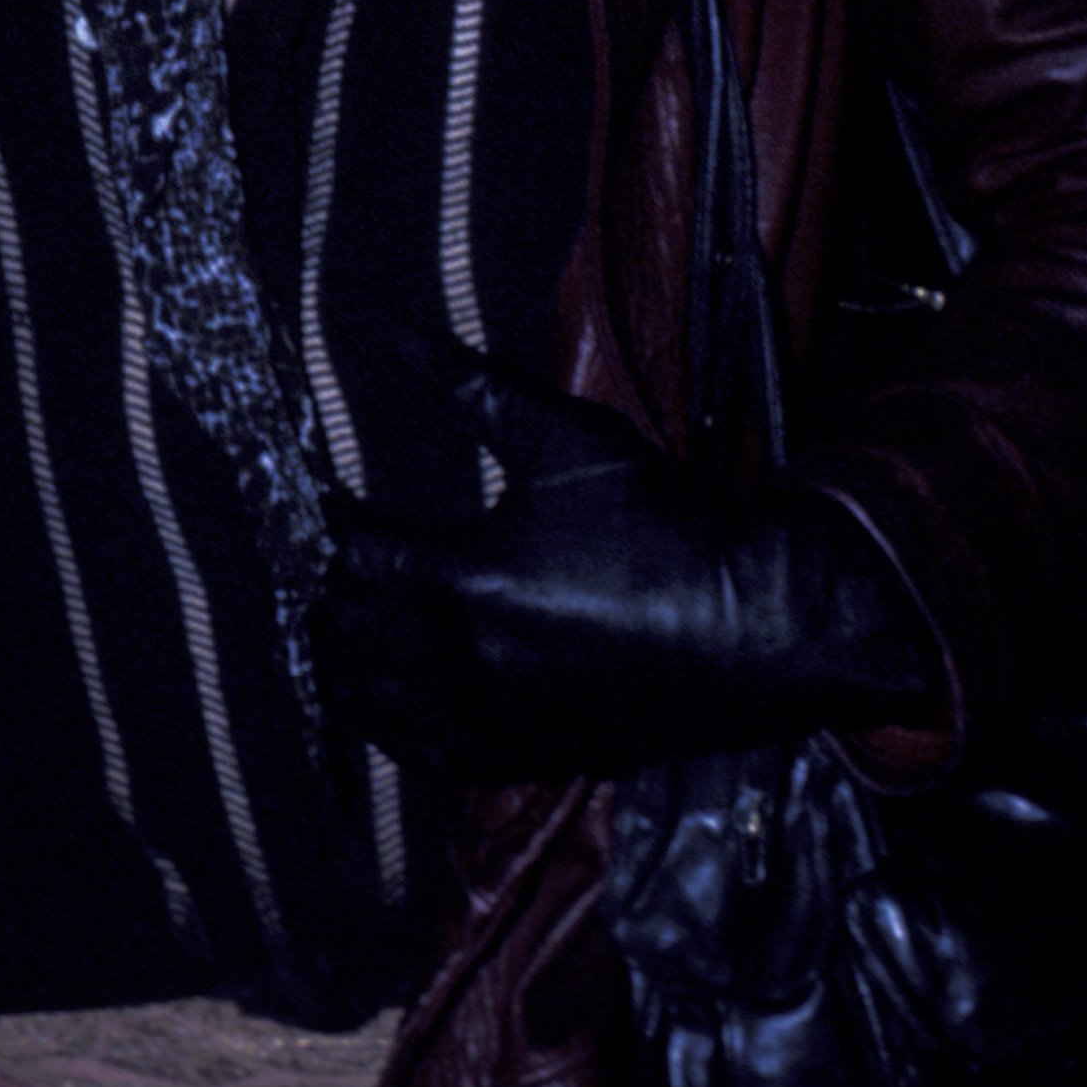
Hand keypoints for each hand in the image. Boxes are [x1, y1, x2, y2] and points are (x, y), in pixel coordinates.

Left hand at [311, 345, 934, 779]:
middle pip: (349, 627)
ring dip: (345, 660)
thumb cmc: (656, 523)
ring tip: (344, 627)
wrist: (752, 622)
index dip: (337, 518)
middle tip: (335, 561)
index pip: (356, 550)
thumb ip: (466, 387)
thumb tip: (391, 331)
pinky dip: (388, 725)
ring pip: (369, 700)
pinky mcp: (519, 755)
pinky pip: (420, 755)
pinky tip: (384, 700)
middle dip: (335, 588)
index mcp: (460, 578)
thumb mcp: (562, 439)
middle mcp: (459, 658)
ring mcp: (487, 716)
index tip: (334, 500)